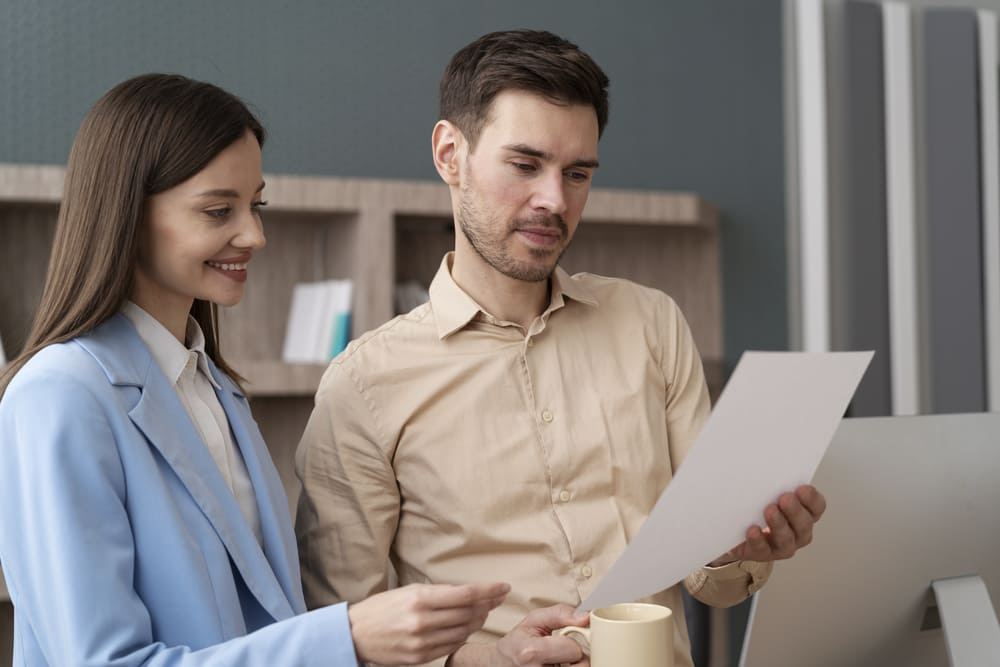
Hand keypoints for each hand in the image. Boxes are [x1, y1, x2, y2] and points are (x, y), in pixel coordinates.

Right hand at [348, 582, 508, 664]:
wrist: (356, 634)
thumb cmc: (383, 607)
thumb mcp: (409, 590)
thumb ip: (438, 592)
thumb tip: (469, 593)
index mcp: (420, 599)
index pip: (465, 594)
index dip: (488, 591)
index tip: (503, 587)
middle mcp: (422, 621)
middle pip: (468, 613)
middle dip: (487, 605)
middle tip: (497, 598)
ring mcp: (421, 642)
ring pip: (463, 632)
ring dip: (478, 621)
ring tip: (483, 612)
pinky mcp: (419, 658)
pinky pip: (450, 646)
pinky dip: (462, 636)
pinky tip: (466, 628)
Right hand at [492, 604, 589, 666]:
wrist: (501, 664)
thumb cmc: (518, 642)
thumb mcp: (534, 620)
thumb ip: (560, 613)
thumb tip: (585, 617)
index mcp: (531, 653)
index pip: (573, 650)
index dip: (573, 642)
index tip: (565, 641)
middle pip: (581, 666)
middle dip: (576, 657)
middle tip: (563, 654)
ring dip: (573, 666)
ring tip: (560, 661)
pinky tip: (559, 666)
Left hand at [710, 485, 825, 564]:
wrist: (734, 529)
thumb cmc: (757, 506)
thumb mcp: (766, 490)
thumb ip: (771, 479)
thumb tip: (762, 457)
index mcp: (804, 513)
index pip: (817, 507)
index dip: (812, 499)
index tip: (801, 488)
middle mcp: (798, 531)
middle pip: (804, 524)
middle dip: (796, 511)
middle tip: (785, 498)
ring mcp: (782, 545)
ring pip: (787, 539)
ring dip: (779, 524)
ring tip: (769, 510)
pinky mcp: (763, 554)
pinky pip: (763, 549)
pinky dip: (758, 539)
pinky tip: (752, 529)